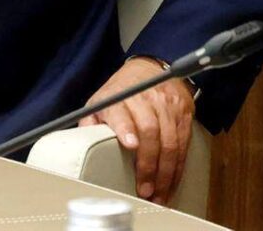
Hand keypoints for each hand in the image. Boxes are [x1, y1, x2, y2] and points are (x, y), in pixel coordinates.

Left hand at [77, 57, 194, 204]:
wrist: (150, 68)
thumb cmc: (121, 92)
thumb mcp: (99, 101)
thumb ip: (90, 123)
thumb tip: (79, 145)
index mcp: (118, 97)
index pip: (122, 112)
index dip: (126, 128)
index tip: (129, 145)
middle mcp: (144, 99)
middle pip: (150, 131)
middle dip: (149, 165)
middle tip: (144, 190)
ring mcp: (166, 105)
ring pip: (170, 141)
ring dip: (166, 173)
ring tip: (159, 195)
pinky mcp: (183, 112)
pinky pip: (183, 143)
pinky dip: (179, 167)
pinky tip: (171, 182)